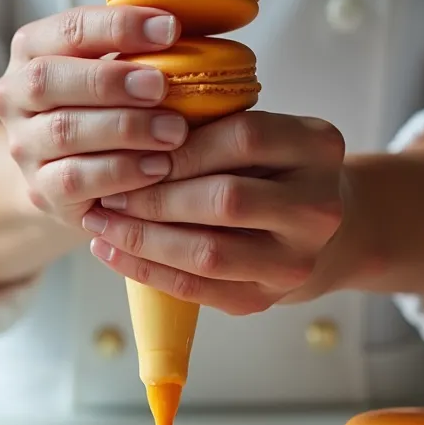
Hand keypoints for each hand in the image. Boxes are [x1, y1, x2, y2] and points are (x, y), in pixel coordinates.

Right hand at [0, 5, 189, 227]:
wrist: (74, 171)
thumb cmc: (109, 104)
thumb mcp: (115, 66)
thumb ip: (140, 44)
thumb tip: (191, 21)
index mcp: (31, 50)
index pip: (67, 28)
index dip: (117, 26)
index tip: (170, 29)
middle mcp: (14, 96)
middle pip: (48, 80)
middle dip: (109, 80)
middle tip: (161, 86)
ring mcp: (23, 146)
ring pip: (62, 131)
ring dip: (124, 128)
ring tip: (174, 131)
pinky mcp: (41, 190)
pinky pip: (74, 180)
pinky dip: (120, 172)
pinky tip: (158, 167)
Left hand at [80, 111, 347, 314]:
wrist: (322, 231)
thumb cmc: (272, 170)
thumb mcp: (263, 134)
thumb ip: (215, 125)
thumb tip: (130, 126)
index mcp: (318, 148)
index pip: (244, 138)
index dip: (181, 146)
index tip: (134, 149)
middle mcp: (318, 207)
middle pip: (226, 200)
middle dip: (155, 197)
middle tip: (108, 192)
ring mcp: (296, 260)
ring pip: (208, 252)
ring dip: (142, 238)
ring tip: (101, 223)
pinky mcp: (267, 298)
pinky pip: (196, 289)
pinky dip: (146, 270)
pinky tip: (112, 252)